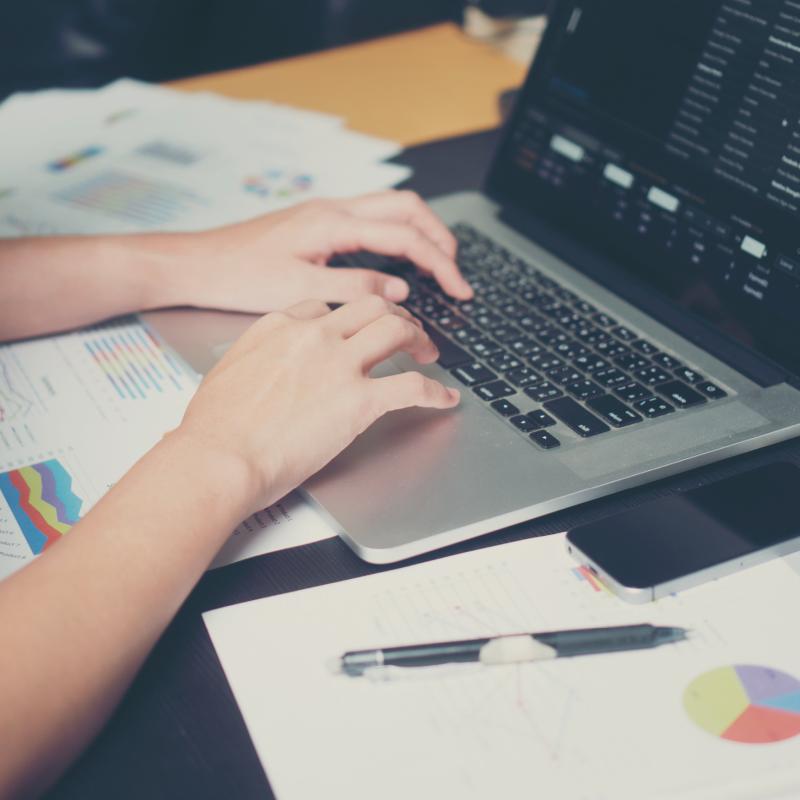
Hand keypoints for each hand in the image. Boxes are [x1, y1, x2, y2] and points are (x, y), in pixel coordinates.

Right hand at [176, 296, 459, 513]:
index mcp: (280, 326)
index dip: (350, 317)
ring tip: (428, 352)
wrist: (218, 457)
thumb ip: (258, 358)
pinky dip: (435, 391)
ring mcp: (339, 364)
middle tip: (406, 332)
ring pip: (396, 329)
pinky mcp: (359, 400)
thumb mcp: (228, 372)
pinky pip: (411, 386)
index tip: (359, 329)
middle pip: (370, 306)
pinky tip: (445, 398)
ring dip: (418, 338)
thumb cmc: (214, 427)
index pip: (327, 307)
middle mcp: (313, 335)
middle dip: (394, 315)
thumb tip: (268, 368)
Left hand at [178, 190, 472, 312]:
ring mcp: (325, 214)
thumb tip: (399, 292)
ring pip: (390, 209)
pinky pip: (370, 220)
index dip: (439, 262)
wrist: (198, 264)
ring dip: (419, 232)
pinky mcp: (317, 225)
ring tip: (437, 264)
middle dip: (439, 236)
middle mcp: (332, 210)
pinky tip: (397, 262)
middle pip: (406, 207)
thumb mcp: (299, 290)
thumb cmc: (237, 276)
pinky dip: (396, 236)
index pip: (403, 235)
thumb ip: (352, 288)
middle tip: (456, 271)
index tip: (460, 288)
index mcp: (331, 223)